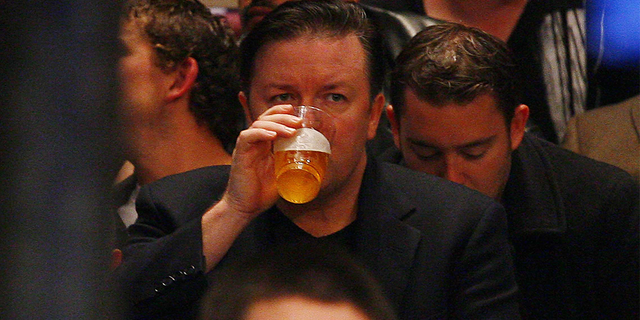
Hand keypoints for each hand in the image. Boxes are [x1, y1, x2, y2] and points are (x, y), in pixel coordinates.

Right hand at [221, 104, 301, 218]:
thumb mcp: (283, 173)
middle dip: (283, 116)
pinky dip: (261, 133)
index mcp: (264, 144)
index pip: (270, 120)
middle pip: (266, 118)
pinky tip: (272, 136)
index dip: (281, 112)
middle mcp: (254, 142)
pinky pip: (248, 136)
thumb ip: (292, 162)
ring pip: (258, 125)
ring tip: (291, 131)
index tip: (295, 110)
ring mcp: (247, 147)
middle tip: (298, 121)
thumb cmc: (263, 192)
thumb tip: (316, 158)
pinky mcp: (240, 154)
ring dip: (276, 125)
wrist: (246, 207)